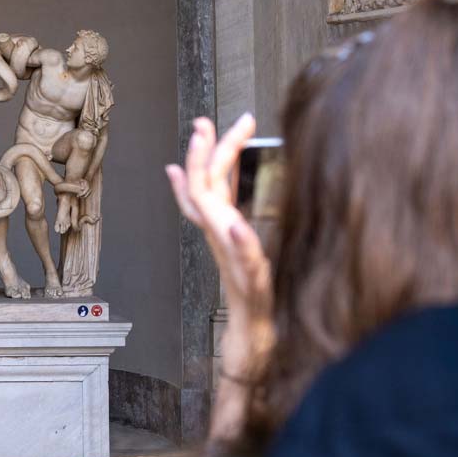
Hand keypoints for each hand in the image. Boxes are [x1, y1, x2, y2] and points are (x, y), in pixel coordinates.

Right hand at [166, 115, 272, 371]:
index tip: (205, 125)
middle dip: (203, 153)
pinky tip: (235, 223)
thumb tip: (231, 184)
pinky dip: (237, 239)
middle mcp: (221, 237)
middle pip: (204, 188)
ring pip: (211, 213)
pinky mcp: (249, 278)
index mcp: (222, 226)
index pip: (206, 184)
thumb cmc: (255, 289)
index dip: (202, 154)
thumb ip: (235, 213)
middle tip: (204, 125)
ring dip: (207, 179)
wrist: (255, 331)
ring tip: (209, 149)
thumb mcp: (246, 243)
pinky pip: (241, 257)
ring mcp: (232, 255)